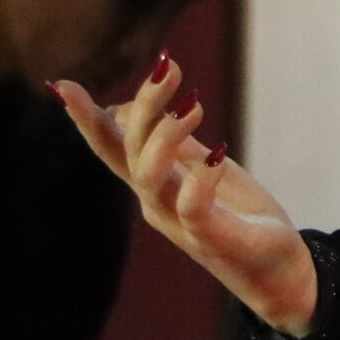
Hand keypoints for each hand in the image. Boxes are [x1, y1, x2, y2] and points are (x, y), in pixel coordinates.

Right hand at [49, 57, 318, 335]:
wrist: (279, 272)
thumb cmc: (240, 215)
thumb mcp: (208, 169)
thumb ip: (181, 145)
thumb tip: (154, 107)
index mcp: (155, 185)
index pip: (113, 148)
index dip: (87, 119)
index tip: (60, 85)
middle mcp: (157, 203)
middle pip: (130, 151)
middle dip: (142, 106)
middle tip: (169, 66)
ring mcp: (181, 223)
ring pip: (150, 177)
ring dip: (165, 136)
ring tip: (193, 105)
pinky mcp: (214, 238)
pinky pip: (193, 209)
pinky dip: (199, 180)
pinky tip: (218, 155)